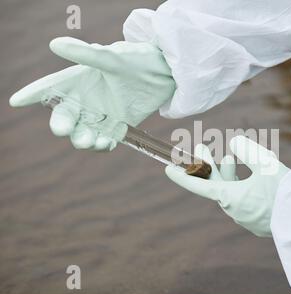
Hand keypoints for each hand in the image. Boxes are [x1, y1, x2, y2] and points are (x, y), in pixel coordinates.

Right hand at [10, 37, 175, 150]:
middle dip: (61, 125)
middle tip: (64, 130)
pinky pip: (104, 140)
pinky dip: (102, 145)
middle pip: (64, 116)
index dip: (33, 93)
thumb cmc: (137, 61)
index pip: (51, 87)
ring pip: (82, 132)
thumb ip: (86, 54)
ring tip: (91, 141)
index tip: (17, 100)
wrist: (166, 75)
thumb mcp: (112, 58)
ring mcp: (101, 114)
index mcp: (79, 80)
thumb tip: (55, 43)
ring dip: (82, 139)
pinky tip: (105, 144)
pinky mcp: (117, 126)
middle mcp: (86, 99)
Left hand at [165, 136, 289, 236]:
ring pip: (231, 192)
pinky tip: (250, 177)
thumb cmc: (284, 191)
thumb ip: (247, 149)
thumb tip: (234, 143)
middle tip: (202, 146)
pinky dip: (241, 186)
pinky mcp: (259, 223)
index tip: (167, 169)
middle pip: (216, 184)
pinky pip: (244, 201)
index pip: (199, 186)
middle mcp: (234, 210)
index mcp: (230, 198)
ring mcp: (247, 219)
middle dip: (209, 164)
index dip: (182, 176)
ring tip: (230, 156)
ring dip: (228, 173)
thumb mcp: (265, 163)